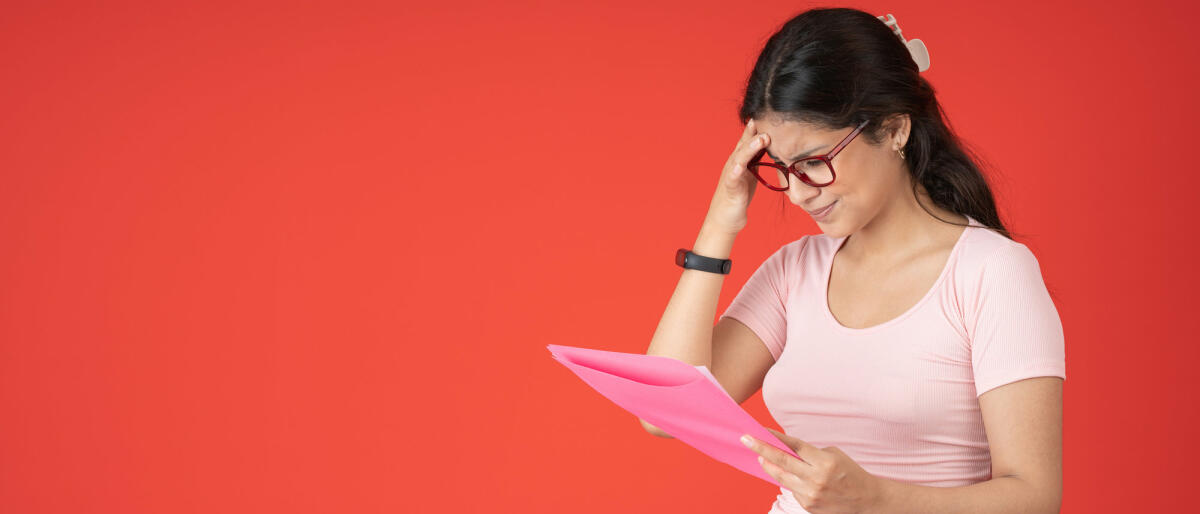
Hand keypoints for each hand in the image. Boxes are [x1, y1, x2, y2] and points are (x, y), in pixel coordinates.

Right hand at [704, 118, 768, 234]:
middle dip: (754, 132)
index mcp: (741, 160)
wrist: (725, 218)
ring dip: (749, 147)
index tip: (769, 115)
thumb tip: (771, 148)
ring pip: (739, 158)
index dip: (757, 128)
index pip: (748, 140)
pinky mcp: (730, 189)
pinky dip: (736, 170)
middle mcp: (734, 164)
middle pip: (743, 144)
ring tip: (761, 138)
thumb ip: (756, 160)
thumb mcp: (750, 174)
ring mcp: (731, 175)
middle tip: (765, 120)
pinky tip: (741, 165)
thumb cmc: (738, 195)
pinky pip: (733, 178)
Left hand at [740, 427, 885, 513]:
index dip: (775, 437)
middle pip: (782, 461)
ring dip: (769, 466)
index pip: (794, 446)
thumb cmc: (849, 472)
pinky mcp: (808, 505)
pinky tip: (793, 476)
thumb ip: (810, 454)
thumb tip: (785, 450)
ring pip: (781, 477)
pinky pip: (792, 489)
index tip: (759, 430)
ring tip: (760, 456)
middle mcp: (816, 478)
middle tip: (745, 439)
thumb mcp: (834, 455)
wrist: (866, 500)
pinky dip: (789, 481)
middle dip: (761, 448)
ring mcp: (811, 494)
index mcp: (825, 462)